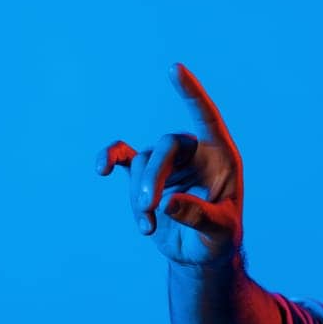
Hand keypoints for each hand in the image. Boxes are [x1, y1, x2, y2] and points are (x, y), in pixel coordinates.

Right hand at [95, 63, 243, 266]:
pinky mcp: (145, 175)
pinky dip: (110, 159)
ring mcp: (167, 162)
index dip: (190, 93)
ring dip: (140, 196)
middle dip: (153, 177)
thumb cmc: (220, 239)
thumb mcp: (221, 231)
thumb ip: (200, 216)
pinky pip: (123, 157)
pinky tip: (101, 169)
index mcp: (220, 156)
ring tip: (148, 228)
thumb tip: (169, 203)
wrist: (200, 254)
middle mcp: (193, 153)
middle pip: (166, 146)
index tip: (174, 69)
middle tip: (148, 207)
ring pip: (142, 163)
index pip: (206, 115)